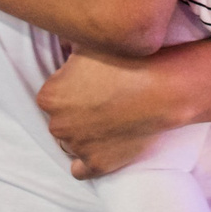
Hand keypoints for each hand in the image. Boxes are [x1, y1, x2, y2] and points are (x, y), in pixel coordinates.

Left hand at [37, 47, 186, 177]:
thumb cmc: (125, 61)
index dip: (70, 90)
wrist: (161, 89)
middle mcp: (57, 124)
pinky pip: (80, 170)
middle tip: (101, 102)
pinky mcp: (97, 164)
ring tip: (106, 122)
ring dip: (82, 135)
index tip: (89, 85)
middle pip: (60, 120)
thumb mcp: (87, 42)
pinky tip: (98, 149)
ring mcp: (77, 146)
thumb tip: (60, 41)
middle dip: (76, 113)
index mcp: (49, 96)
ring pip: (70, 143)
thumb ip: (65, 44)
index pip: (52, 96)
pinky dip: (86, 161)